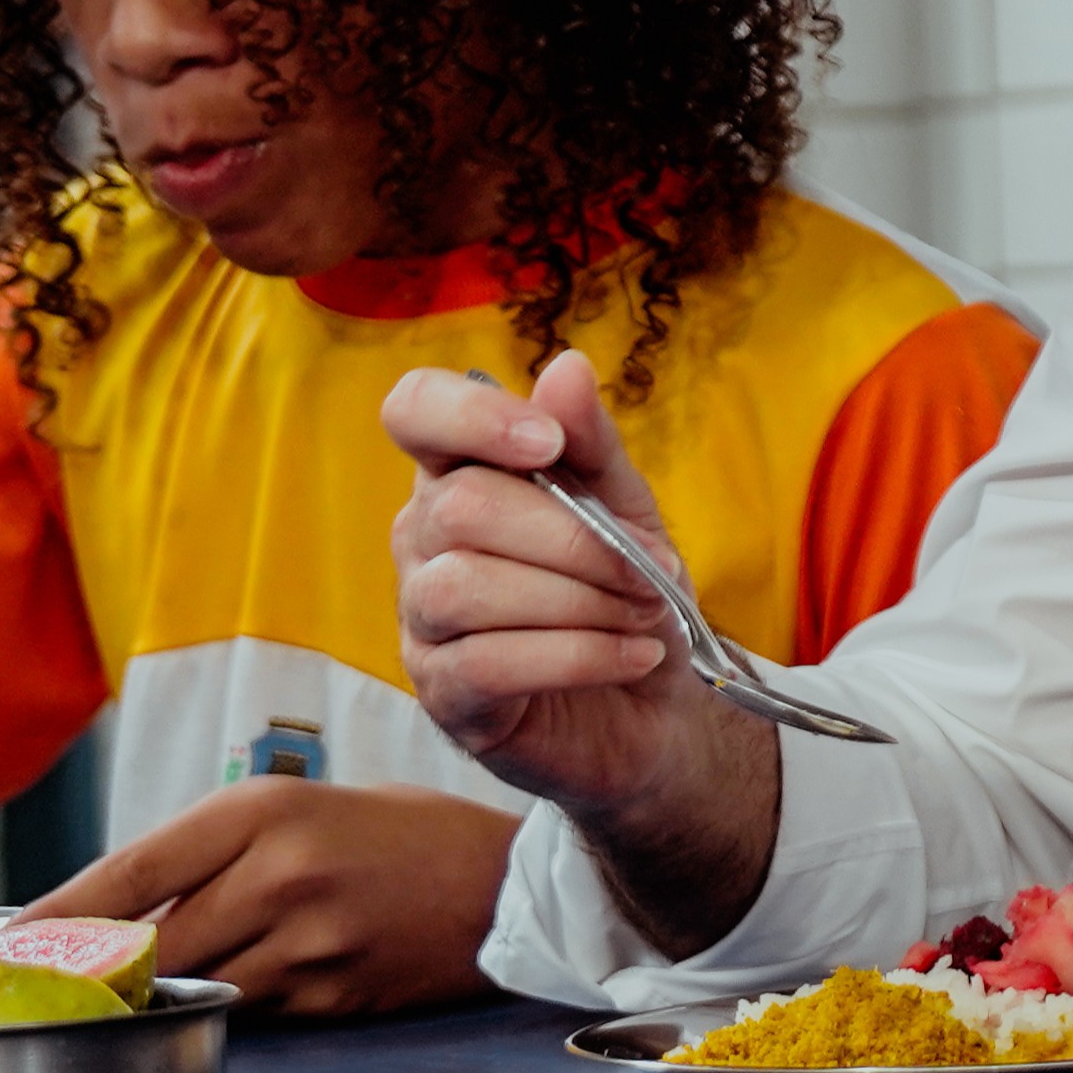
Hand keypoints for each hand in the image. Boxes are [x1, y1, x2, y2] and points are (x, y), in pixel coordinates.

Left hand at [19, 780, 521, 1017]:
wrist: (509, 878)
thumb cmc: (401, 834)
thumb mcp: (304, 809)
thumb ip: (217, 854)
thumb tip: (115, 915)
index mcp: (264, 811)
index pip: (127, 872)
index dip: (54, 917)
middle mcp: (282, 873)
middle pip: (150, 944)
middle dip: (103, 972)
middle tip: (61, 988)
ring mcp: (313, 940)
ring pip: (199, 988)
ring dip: (173, 995)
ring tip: (162, 990)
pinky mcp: (339, 994)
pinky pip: (257, 1014)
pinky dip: (241, 1008)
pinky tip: (262, 986)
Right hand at [386, 353, 739, 824]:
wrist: (659, 705)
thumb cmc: (629, 591)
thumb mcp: (628, 506)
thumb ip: (593, 443)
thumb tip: (566, 367)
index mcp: (461, 473)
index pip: (412, 411)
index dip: (468, 416)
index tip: (547, 445)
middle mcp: (422, 540)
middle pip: (460, 508)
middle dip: (574, 539)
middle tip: (648, 571)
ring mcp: (422, 620)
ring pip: (463, 587)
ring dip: (577, 600)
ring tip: (643, 616)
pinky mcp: (443, 694)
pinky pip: (487, 663)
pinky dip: (578, 655)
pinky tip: (632, 655)